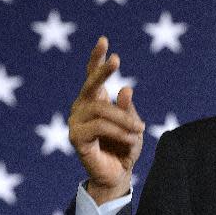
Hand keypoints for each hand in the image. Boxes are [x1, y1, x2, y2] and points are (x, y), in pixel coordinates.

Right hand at [68, 36, 144, 203]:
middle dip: (103, 71)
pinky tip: (129, 139)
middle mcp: (82, 107)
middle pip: (90, 84)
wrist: (118, 175)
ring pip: (101, 109)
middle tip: (117, 60)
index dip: (97, 58)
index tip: (104, 40)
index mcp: (95, 100)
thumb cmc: (125, 147)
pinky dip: (118, 131)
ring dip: (124, 119)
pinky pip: (99, 126)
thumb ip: (128, 109)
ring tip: (139, 130)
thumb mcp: (133, 125)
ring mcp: (76, 121)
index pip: (93, 75)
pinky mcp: (76, 137)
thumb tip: (125, 88)